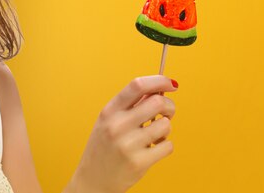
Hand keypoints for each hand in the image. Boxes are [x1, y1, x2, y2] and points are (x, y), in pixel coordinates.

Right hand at [67, 75, 176, 192]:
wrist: (92, 182)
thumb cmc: (103, 149)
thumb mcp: (107, 121)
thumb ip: (129, 105)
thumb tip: (158, 89)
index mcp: (109, 111)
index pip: (137, 85)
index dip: (159, 81)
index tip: (171, 83)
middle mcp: (117, 126)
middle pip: (157, 102)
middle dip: (169, 106)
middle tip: (166, 114)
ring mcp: (128, 145)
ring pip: (165, 124)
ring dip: (166, 128)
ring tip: (155, 135)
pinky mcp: (138, 163)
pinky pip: (168, 146)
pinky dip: (166, 146)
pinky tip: (154, 149)